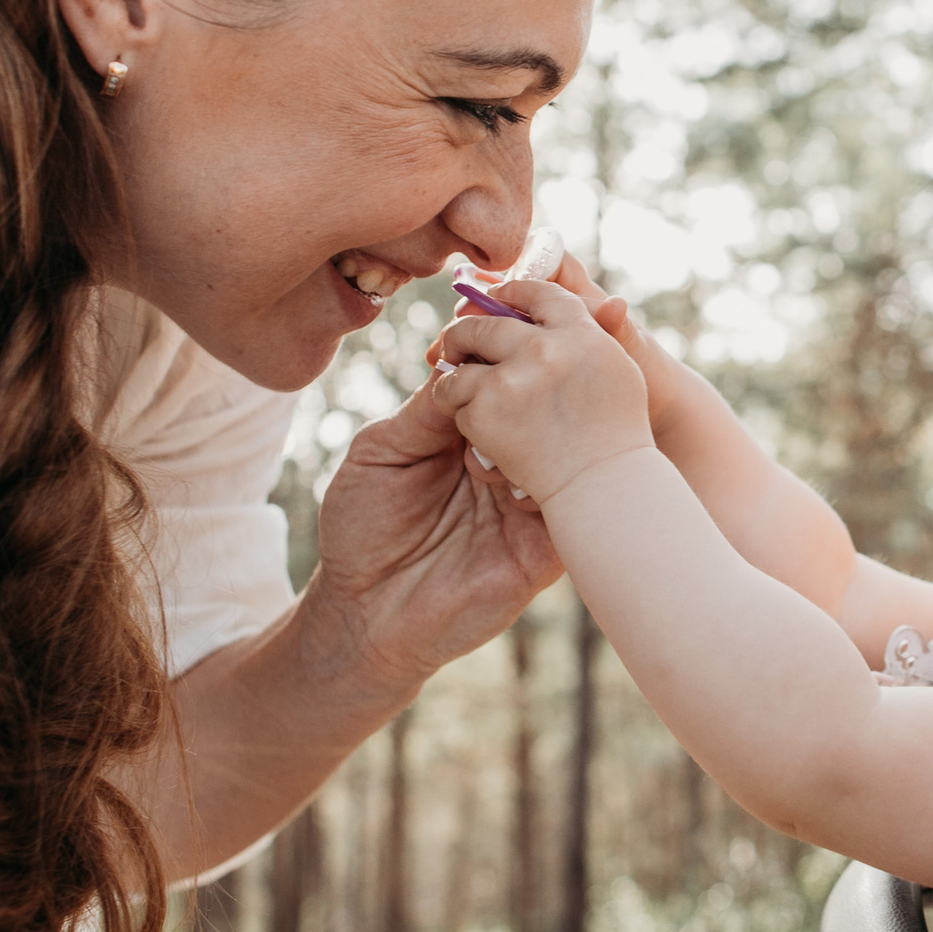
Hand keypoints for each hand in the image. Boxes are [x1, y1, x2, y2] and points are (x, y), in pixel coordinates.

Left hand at [302, 376, 564, 702]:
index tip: (518, 316)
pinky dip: (551, 485)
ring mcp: (532, 501)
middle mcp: (511, 457)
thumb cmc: (363, 528)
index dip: (515, 347)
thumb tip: (467, 362)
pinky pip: (570, 507)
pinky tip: (517, 484)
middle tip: (542, 358)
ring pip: (567, 449)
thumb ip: (427, 408)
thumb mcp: (383, 450)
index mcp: (474, 428)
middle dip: (550, 376)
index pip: (508, 377)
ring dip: (546, 431)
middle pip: (548, 404)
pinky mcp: (546, 548)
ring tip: (506, 438)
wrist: (364, 614)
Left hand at [431, 280, 655, 504]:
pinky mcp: (488, 412)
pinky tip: (479, 434)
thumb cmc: (619, 435)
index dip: (512, 292)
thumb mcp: (622, 373)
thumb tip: (612, 302)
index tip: (496, 298)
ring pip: (461, 363)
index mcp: (581, 333)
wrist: (605, 488)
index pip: (540, 293)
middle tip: (457, 346)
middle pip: (486, 323)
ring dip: (454, 378)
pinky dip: (464, 418)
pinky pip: (459, 403)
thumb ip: (603, 337)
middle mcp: (545, 348)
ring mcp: (513, 379)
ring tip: (458, 393)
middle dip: (464, 333)